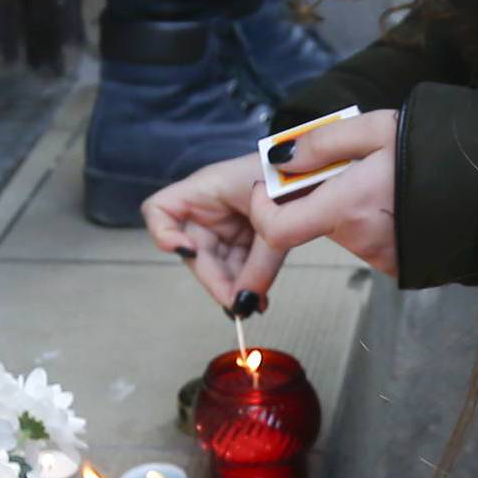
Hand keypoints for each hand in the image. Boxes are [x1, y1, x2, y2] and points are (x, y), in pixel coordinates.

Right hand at [141, 153, 285, 311]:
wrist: (320, 172)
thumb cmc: (291, 176)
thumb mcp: (274, 220)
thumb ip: (259, 264)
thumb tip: (245, 304)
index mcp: (204, 190)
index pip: (158, 209)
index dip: (163, 234)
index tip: (189, 252)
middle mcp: (206, 208)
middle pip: (192, 251)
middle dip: (214, 279)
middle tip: (238, 304)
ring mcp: (223, 224)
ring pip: (215, 265)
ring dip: (234, 286)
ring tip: (255, 303)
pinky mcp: (242, 236)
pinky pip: (236, 264)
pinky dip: (247, 282)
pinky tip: (258, 297)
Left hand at [253, 109, 399, 279]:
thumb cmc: (437, 150)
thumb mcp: (377, 129)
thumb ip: (322, 144)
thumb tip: (280, 159)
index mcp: (348, 207)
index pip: (277, 231)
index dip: (262, 210)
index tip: (271, 186)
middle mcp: (361, 241)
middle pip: (312, 223)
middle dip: (316, 196)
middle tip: (345, 166)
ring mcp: (382, 258)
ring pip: (343, 230)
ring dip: (347, 207)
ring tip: (381, 179)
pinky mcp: (399, 265)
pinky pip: (369, 241)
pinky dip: (372, 221)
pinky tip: (397, 200)